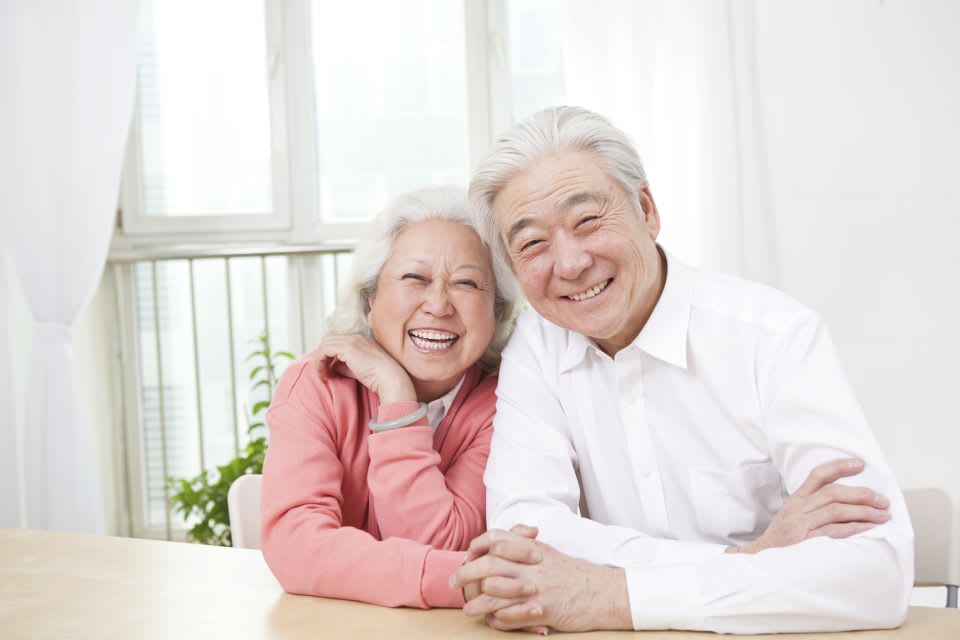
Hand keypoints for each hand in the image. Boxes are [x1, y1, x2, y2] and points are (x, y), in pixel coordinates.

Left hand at [314, 334, 414, 403]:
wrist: (390, 378)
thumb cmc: (378, 378)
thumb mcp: (358, 369)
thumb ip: (345, 365)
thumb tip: (332, 367)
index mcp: (361, 339)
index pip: (337, 341)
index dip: (329, 354)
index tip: (327, 368)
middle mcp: (356, 337)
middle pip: (329, 339)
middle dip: (322, 355)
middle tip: (322, 371)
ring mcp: (352, 340)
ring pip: (325, 343)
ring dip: (320, 358)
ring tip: (321, 373)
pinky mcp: (348, 348)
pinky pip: (325, 349)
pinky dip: (320, 360)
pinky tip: (323, 372)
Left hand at [453, 529, 631, 632]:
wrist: (603, 593)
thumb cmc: (574, 574)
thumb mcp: (549, 552)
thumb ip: (525, 545)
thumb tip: (502, 538)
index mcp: (533, 548)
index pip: (496, 539)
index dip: (478, 546)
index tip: (467, 555)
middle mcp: (532, 566)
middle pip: (489, 566)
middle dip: (467, 574)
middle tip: (454, 581)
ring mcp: (536, 589)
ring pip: (496, 594)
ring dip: (477, 602)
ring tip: (467, 608)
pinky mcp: (542, 612)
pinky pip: (511, 618)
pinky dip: (498, 621)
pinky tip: (491, 621)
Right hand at [729, 458, 889, 553]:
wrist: (760, 561)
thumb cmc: (781, 541)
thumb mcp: (791, 518)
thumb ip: (813, 508)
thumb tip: (848, 503)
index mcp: (795, 500)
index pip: (817, 475)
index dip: (839, 467)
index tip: (859, 464)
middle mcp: (797, 509)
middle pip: (832, 492)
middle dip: (862, 494)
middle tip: (883, 501)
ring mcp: (799, 525)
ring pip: (835, 510)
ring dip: (863, 512)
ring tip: (882, 516)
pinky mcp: (804, 542)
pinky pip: (833, 532)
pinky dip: (854, 529)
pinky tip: (868, 529)